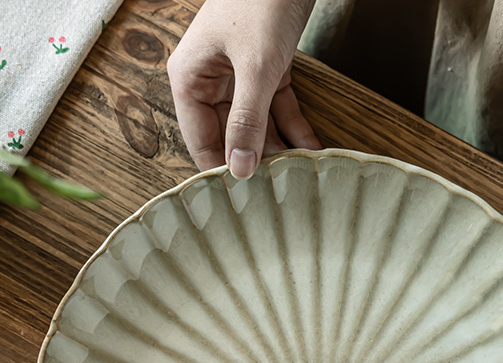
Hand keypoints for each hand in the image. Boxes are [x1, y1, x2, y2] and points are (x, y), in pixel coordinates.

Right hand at [167, 0, 319, 178]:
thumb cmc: (262, 1)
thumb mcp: (255, 67)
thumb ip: (247, 120)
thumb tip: (239, 170)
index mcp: (190, 79)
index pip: (200, 140)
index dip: (221, 169)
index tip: (242, 202)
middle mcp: (211, 81)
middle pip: (230, 136)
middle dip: (254, 162)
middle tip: (276, 194)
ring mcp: (240, 77)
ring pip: (256, 126)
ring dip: (279, 149)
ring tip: (298, 178)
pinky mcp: (267, 70)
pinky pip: (278, 109)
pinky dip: (295, 128)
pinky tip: (312, 151)